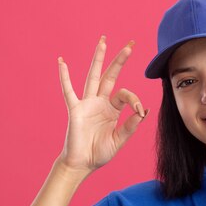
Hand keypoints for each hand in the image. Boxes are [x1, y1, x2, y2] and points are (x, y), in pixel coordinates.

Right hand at [56, 36, 148, 173]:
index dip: (135, 100)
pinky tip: (61, 61)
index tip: (140, 111)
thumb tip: (144, 112)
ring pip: (93, 76)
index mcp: (112, 109)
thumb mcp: (119, 140)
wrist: (82, 164)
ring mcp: (87, 103)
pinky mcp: (74, 109)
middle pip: (110, 76)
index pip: (125, 95)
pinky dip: (64, 76)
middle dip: (120, 60)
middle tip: (130, 44)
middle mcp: (100, 102)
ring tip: (103, 41)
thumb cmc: (99, 153)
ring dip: (98, 59)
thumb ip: (130, 126)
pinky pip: (68, 91)